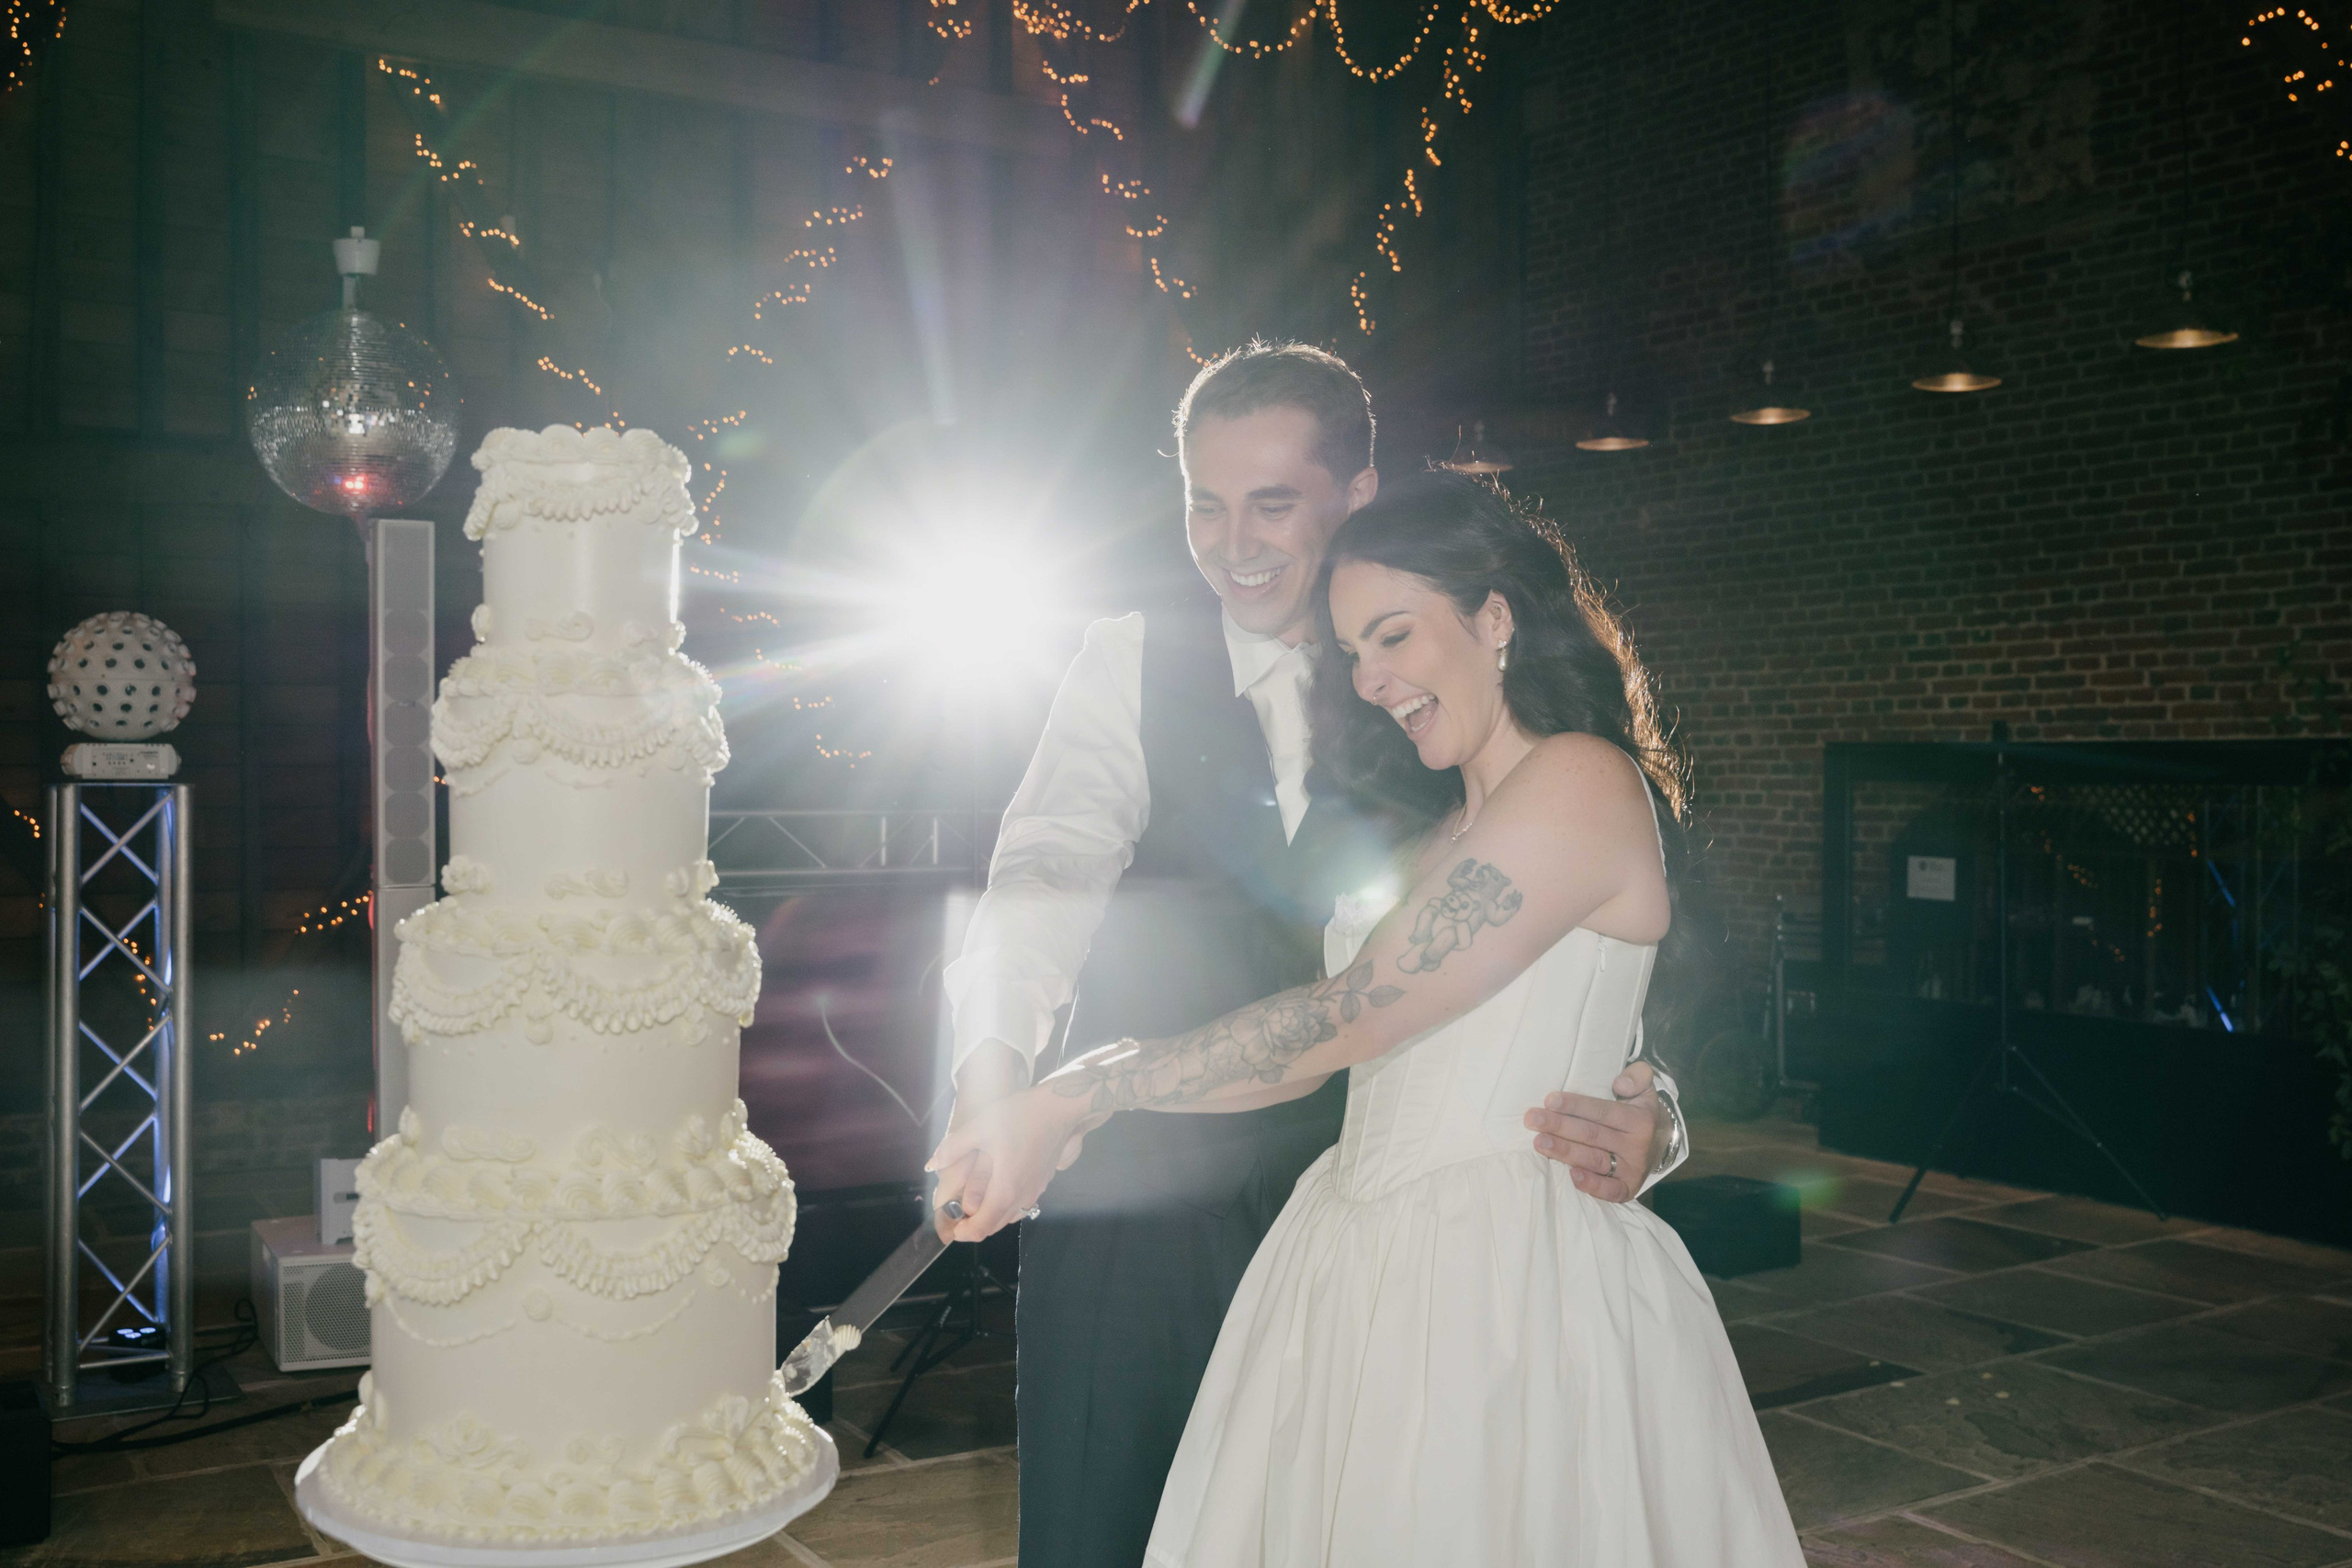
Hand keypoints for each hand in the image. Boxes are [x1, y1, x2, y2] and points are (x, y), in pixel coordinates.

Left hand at [926, 1084, 1092, 1241]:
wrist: (1061, 1107)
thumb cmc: (1020, 1116)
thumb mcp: (980, 1127)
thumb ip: (954, 1148)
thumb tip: (932, 1164)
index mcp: (1005, 1189)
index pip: (981, 1227)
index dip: (963, 1233)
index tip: (951, 1228)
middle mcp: (1022, 1196)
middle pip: (995, 1226)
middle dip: (974, 1226)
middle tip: (958, 1215)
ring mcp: (1036, 1190)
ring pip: (1010, 1218)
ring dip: (991, 1218)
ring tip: (975, 1204)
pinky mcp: (1043, 1181)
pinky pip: (1021, 1206)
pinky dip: (1006, 1208)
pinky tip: (998, 1189)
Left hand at [1524, 1059, 1660, 1204]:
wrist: (1660, 1145)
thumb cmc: (1639, 1112)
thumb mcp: (1645, 1089)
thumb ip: (1638, 1076)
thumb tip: (1620, 1084)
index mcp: (1639, 1119)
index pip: (1602, 1111)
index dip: (1575, 1105)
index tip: (1549, 1101)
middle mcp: (1637, 1146)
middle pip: (1592, 1135)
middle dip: (1560, 1126)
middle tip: (1533, 1120)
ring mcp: (1633, 1169)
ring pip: (1595, 1160)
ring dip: (1565, 1152)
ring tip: (1539, 1143)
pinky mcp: (1628, 1188)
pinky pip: (1610, 1191)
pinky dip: (1592, 1185)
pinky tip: (1571, 1176)